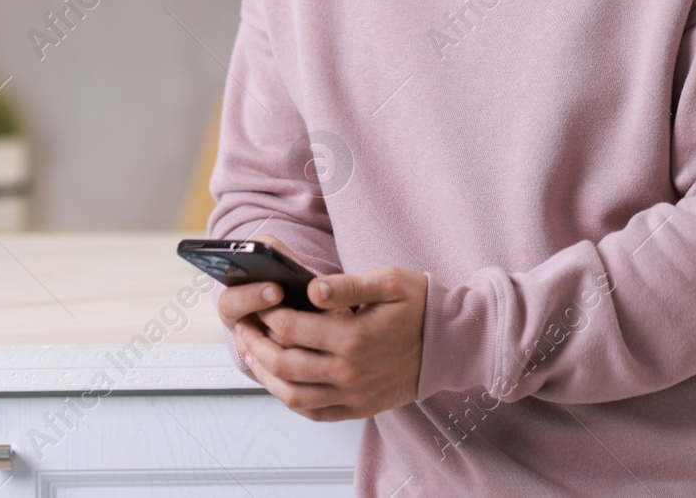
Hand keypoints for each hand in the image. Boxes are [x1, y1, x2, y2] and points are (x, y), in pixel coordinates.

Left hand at [217, 242, 426, 421]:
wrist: (451, 344)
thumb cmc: (420, 306)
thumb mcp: (389, 282)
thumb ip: (347, 286)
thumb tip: (310, 289)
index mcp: (354, 337)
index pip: (292, 328)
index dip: (268, 314)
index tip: (258, 301)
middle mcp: (349, 372)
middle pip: (284, 363)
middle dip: (256, 344)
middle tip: (244, 328)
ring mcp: (353, 395)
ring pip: (293, 393)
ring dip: (266, 374)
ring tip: (253, 354)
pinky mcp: (358, 408)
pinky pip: (314, 412)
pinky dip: (290, 399)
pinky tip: (280, 381)